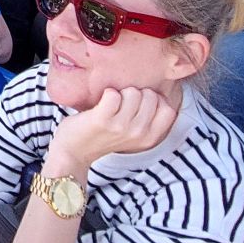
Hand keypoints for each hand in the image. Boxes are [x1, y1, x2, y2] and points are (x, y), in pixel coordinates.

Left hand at [49, 86, 178, 166]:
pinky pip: (113, 94)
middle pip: (150, 96)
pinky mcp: (102, 120)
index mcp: (150, 138)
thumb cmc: (105, 136)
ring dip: (120, 93)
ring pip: (133, 92)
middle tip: (121, 106)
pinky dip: (106, 94)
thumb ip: (149, 118)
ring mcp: (121, 127)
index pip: (168, 109)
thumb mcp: (134, 133)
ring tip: (110, 106)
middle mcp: (139, 134)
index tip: (140, 105)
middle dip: (136, 94)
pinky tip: (100, 105)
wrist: (74, 152)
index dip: (155, 100)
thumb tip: (159, 90)